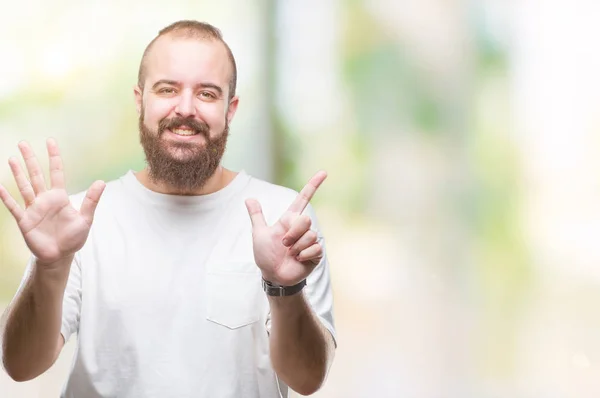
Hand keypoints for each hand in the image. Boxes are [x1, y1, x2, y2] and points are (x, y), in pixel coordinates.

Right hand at [0, 139, 105, 266]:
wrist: (60, 256)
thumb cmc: (73, 238)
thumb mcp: (85, 219)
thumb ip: (91, 200)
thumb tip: (101, 182)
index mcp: (59, 197)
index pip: (56, 172)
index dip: (53, 157)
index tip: (50, 141)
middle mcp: (44, 199)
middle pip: (36, 175)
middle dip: (30, 159)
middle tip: (23, 142)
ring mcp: (33, 209)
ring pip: (24, 186)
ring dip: (17, 173)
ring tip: (12, 158)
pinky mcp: (24, 221)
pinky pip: (13, 207)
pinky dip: (6, 197)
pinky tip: (0, 187)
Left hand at [245, 171, 326, 285]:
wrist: (273, 275)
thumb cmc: (265, 255)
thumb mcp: (259, 234)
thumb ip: (257, 216)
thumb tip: (249, 198)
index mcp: (290, 220)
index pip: (303, 199)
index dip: (313, 185)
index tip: (324, 172)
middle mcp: (302, 228)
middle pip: (306, 219)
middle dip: (293, 233)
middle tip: (284, 244)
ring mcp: (310, 240)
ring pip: (310, 235)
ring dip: (296, 246)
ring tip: (290, 253)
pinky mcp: (316, 253)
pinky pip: (314, 248)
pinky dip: (302, 255)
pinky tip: (298, 260)